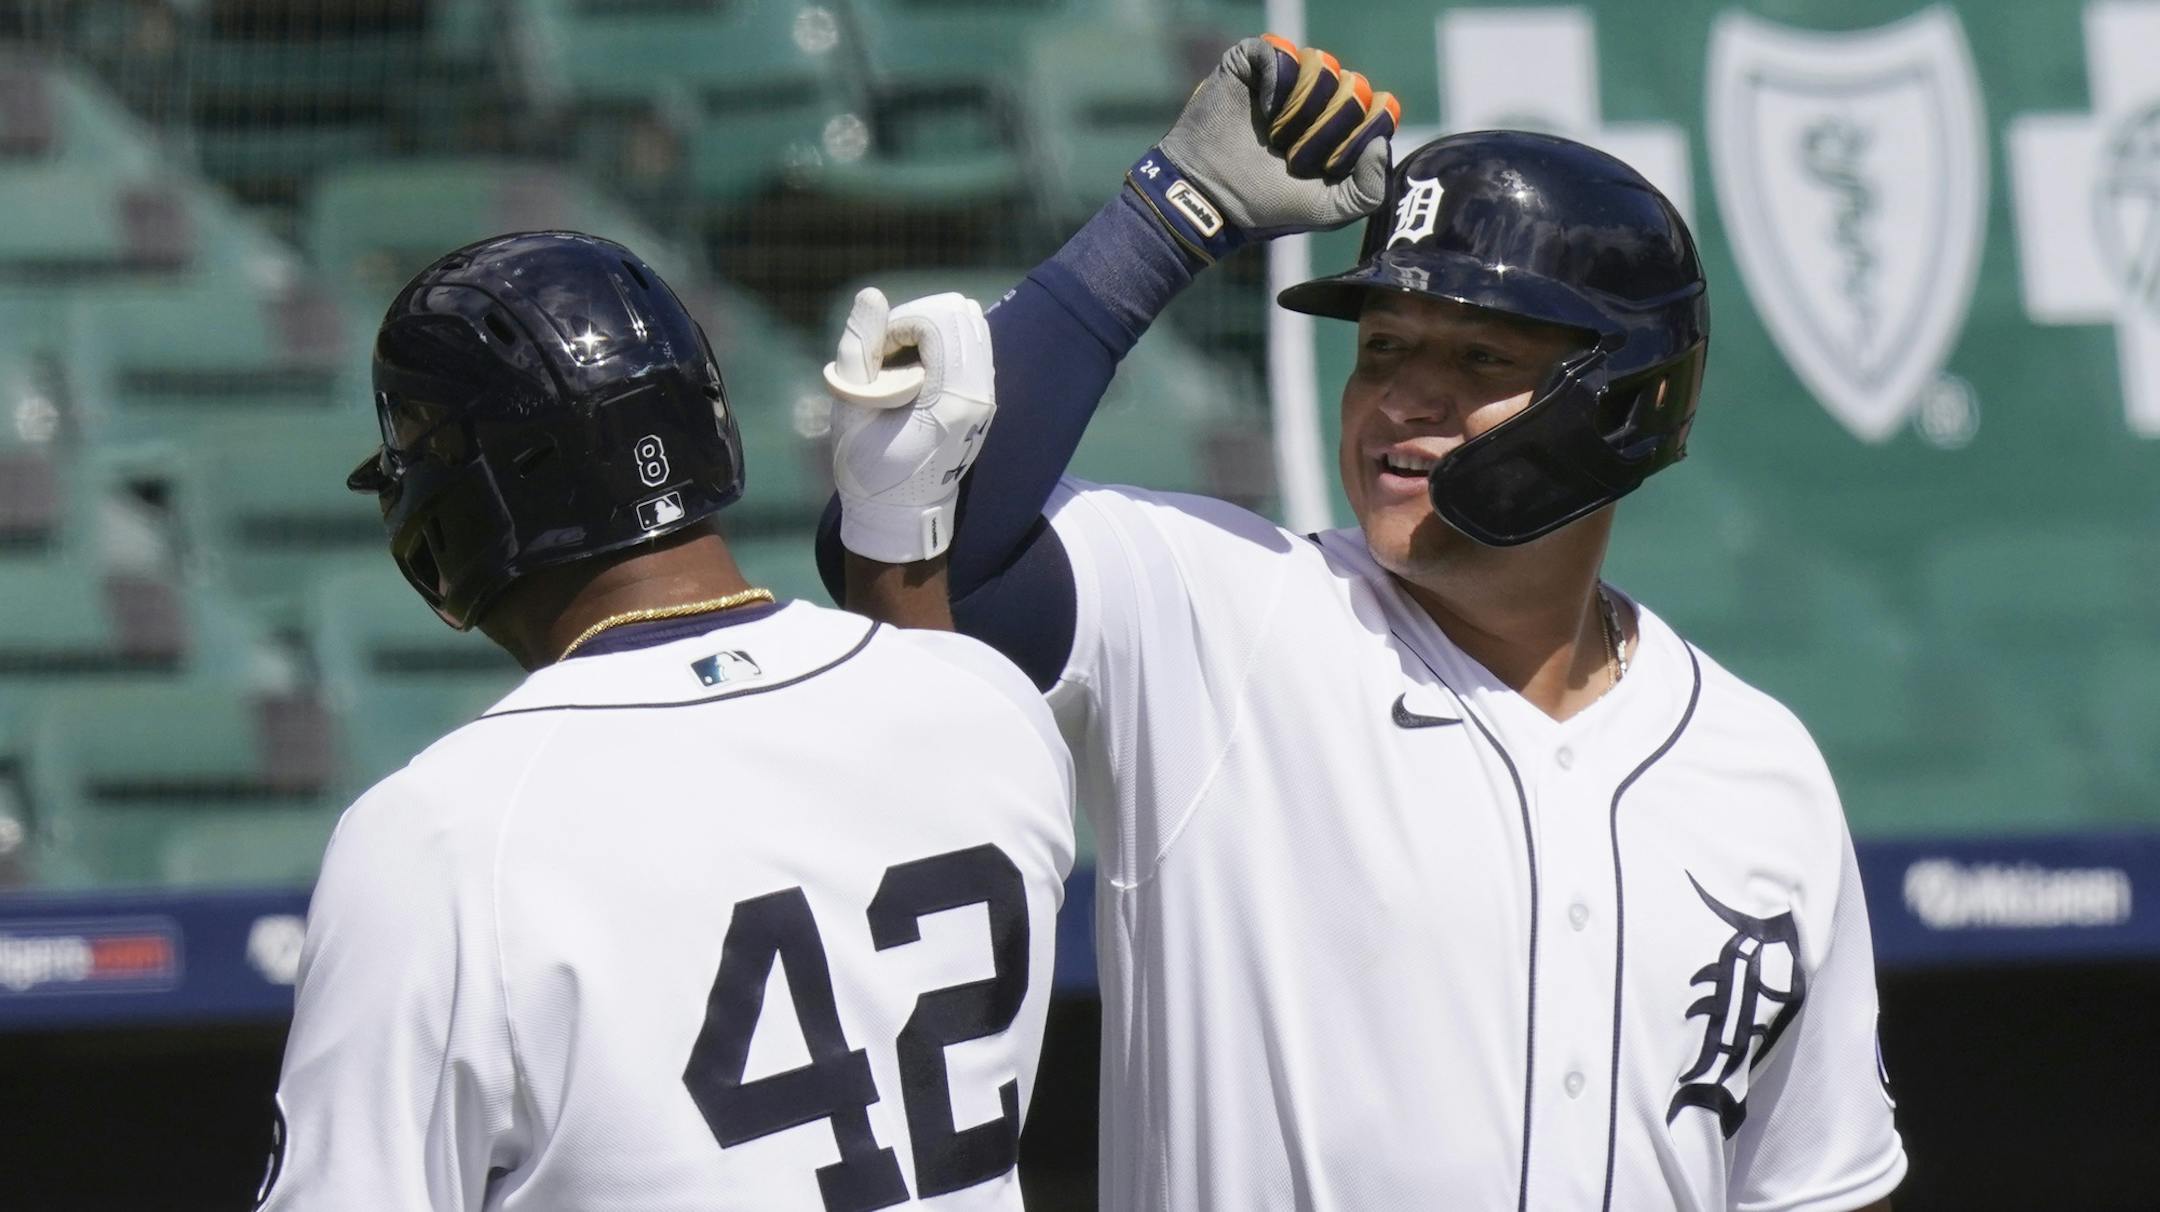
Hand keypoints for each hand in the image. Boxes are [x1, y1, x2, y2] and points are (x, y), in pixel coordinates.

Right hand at [823, 287, 994, 563]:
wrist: (899, 514)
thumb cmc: (866, 465)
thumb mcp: (850, 405)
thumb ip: (859, 346)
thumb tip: (873, 294)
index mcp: (952, 396)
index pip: (937, 320)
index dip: (898, 326)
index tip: (877, 359)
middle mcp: (980, 392)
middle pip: (961, 313)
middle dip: (917, 321)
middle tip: (888, 357)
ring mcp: (987, 397)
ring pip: (972, 325)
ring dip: (931, 331)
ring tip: (902, 365)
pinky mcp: (984, 399)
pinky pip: (974, 346)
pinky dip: (944, 345)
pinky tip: (918, 373)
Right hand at [1131, 34, 1398, 261]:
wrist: (1210, 197)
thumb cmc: (1267, 205)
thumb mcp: (1327, 210)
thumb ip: (1369, 190)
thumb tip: (1380, 144)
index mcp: (1341, 127)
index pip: (1379, 107)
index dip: (1365, 129)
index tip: (1336, 159)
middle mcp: (1319, 97)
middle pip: (1353, 83)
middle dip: (1328, 125)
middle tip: (1296, 154)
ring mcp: (1286, 78)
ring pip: (1321, 63)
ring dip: (1301, 106)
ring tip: (1276, 135)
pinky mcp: (1250, 64)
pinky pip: (1279, 52)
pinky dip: (1275, 83)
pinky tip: (1263, 110)